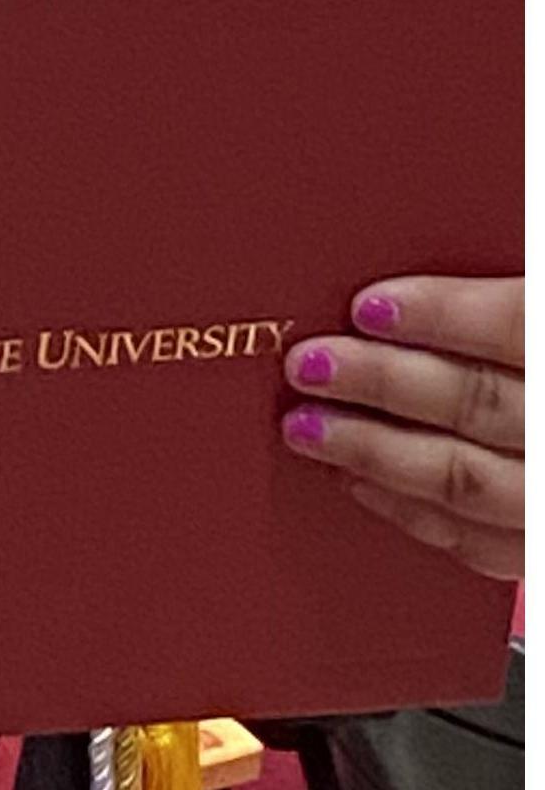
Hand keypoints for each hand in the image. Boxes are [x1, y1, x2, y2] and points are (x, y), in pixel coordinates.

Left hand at [280, 277, 520, 579]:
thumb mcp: (535, 282)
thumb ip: (504, 297)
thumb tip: (401, 282)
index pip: (522, 326)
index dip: (443, 315)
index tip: (366, 305)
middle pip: (483, 405)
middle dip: (383, 385)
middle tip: (310, 365)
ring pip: (476, 484)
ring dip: (380, 456)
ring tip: (308, 429)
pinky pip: (489, 548)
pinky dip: (418, 516)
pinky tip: (362, 483)